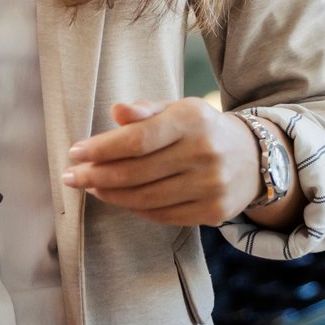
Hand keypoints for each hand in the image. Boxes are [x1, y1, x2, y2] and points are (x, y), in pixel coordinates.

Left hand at [62, 98, 263, 226]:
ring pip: (146, 198)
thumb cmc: (201, 129)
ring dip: (111, 195)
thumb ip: (145, 109)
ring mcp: (210, 186)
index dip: (102, 148)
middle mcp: (203, 153)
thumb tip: (116, 111)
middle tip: (71, 176)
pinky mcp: (213, 212)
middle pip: (137, 172)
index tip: (75, 152)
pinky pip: (162, 215)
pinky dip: (135, 208)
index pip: (138, 139)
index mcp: (192, 120)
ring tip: (91, 187)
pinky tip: (119, 199)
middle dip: (96, 175)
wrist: (253, 157)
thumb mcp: (178, 109)